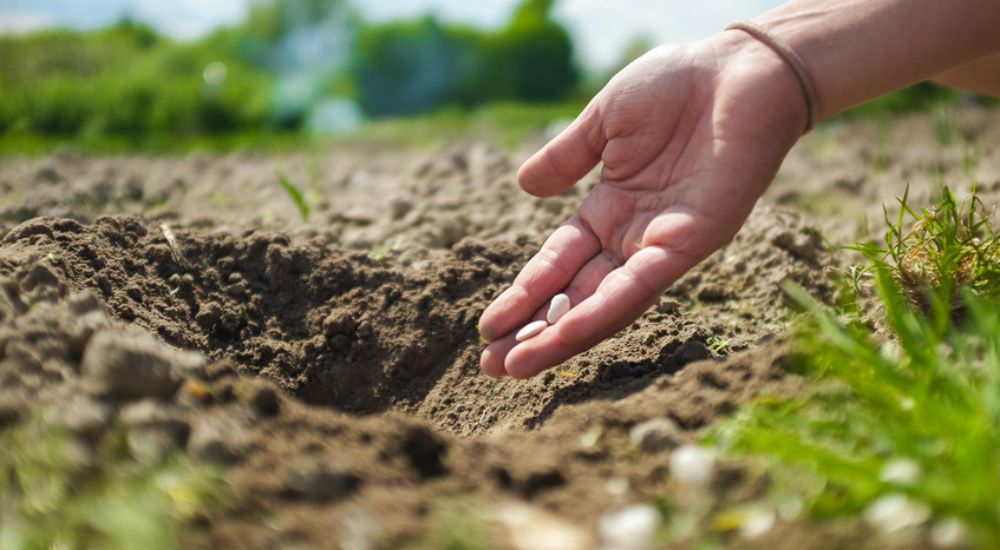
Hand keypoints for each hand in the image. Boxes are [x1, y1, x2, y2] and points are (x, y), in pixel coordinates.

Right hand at [478, 31, 807, 377]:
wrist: (741, 66)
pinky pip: (641, 285)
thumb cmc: (678, 85)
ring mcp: (664, 244)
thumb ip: (568, 157)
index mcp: (611, 209)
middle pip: (576, 296)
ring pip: (605, 304)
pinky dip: (602, 311)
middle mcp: (635, 236)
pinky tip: (565, 334)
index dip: (525, 294)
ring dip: (562, 337)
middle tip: (493, 367)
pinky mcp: (694, 241)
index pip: (560, 264)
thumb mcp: (605, 122)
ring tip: (517, 366)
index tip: (490, 326)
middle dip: (536, 331)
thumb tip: (525, 185)